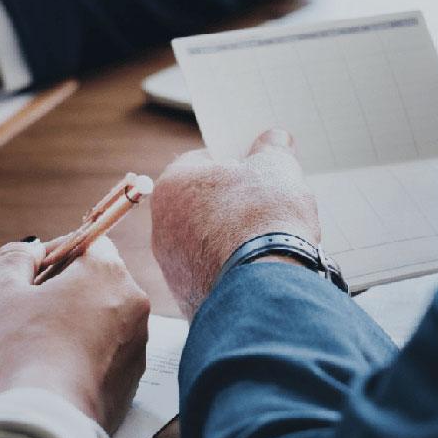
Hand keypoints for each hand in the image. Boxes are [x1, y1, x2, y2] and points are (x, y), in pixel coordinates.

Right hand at [0, 238, 150, 434]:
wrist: (53, 418)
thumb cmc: (27, 349)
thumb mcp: (5, 293)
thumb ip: (14, 259)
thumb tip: (30, 251)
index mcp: (108, 272)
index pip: (86, 244)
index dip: (51, 256)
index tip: (25, 278)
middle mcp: (132, 304)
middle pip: (81, 291)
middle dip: (35, 306)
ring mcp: (135, 344)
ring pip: (84, 327)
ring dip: (43, 335)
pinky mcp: (131, 379)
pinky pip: (95, 358)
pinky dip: (66, 361)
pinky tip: (31, 376)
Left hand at [151, 129, 320, 319]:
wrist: (264, 290)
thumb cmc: (263, 220)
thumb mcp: (276, 168)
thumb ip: (273, 149)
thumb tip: (275, 140)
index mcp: (172, 185)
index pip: (201, 161)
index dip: (233, 162)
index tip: (255, 169)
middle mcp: (161, 227)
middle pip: (201, 204)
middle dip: (230, 202)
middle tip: (264, 204)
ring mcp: (171, 267)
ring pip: (204, 242)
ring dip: (229, 239)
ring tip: (265, 240)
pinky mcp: (187, 297)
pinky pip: (210, 274)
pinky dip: (231, 270)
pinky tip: (257, 269)